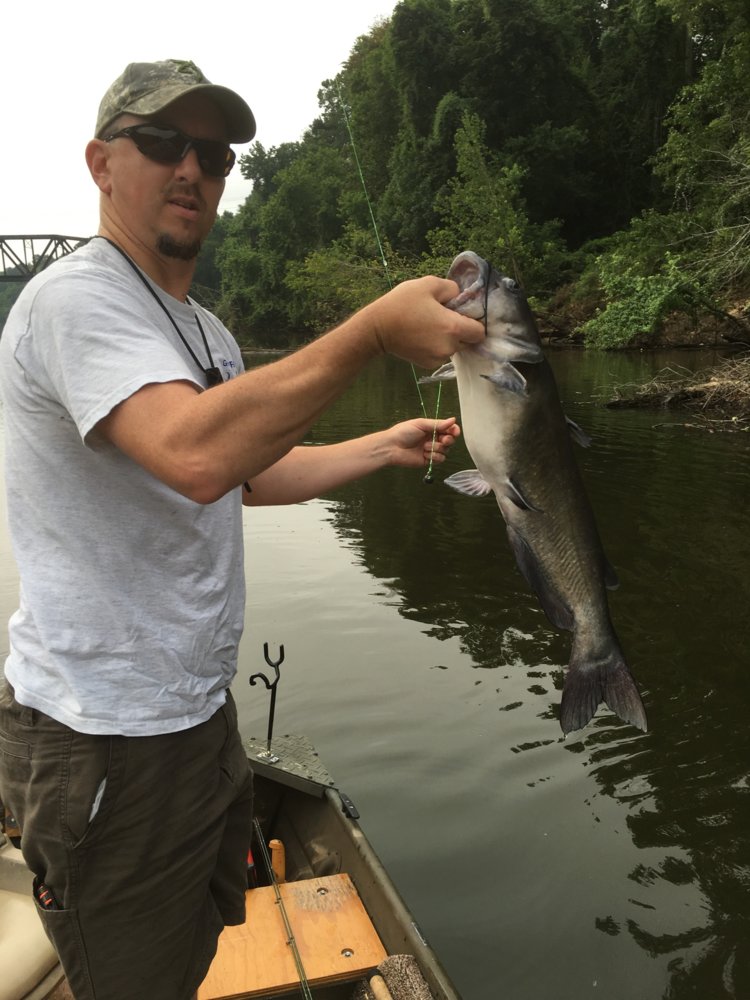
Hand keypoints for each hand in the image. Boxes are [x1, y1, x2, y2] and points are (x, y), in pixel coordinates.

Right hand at [363, 277, 484, 368]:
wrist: (377, 328)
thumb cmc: (402, 303)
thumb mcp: (428, 284)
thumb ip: (451, 288)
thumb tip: (460, 296)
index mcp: (453, 328)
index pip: (480, 332)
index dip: (475, 322)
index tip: (463, 315)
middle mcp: (449, 347)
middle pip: (467, 340)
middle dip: (460, 330)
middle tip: (442, 317)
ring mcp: (438, 358)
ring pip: (453, 348)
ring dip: (447, 339)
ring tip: (429, 326)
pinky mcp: (427, 364)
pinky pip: (440, 354)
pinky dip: (436, 347)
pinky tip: (422, 336)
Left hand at [383, 417, 460, 468]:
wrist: (392, 447)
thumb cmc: (403, 432)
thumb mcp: (421, 424)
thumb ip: (438, 423)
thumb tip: (453, 420)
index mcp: (432, 428)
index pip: (449, 429)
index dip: (454, 430)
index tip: (455, 432)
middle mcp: (433, 439)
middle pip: (450, 440)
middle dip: (448, 440)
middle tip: (442, 439)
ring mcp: (431, 450)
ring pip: (446, 450)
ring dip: (437, 448)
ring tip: (425, 447)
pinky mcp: (429, 460)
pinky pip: (440, 459)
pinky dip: (434, 456)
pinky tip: (424, 454)